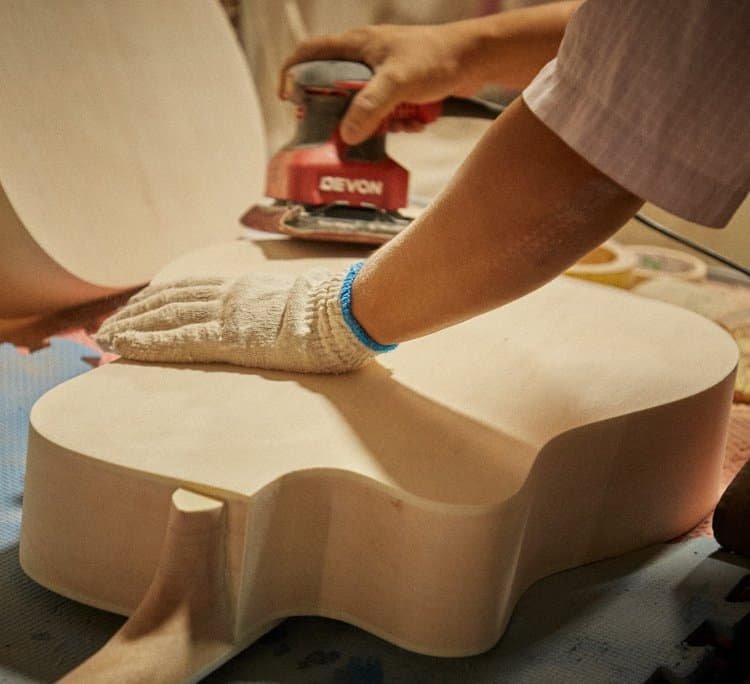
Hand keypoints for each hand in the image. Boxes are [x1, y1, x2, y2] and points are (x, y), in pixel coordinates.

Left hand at [95, 265, 392, 373]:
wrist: (344, 309)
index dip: (160, 297)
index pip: (191, 290)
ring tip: (108, 337)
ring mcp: (228, 316)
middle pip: (171, 300)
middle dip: (137, 312)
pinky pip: (180, 340)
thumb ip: (277, 306)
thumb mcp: (297, 301)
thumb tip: (277, 314)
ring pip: (167, 317)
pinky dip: (149, 343)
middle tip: (110, 323)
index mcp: (245, 289)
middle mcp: (229, 297)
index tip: (138, 305)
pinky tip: (127, 347)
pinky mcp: (230, 339)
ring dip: (134, 326)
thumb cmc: (332, 311)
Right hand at [279, 23, 484, 143]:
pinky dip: (396, 123)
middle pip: (333, 88)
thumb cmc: (437, 57)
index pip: (309, 53)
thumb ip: (370, 107)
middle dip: (339, 113)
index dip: (292, 74)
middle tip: (341, 133)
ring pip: (362, 105)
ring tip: (394, 126)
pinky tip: (413, 123)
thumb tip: (346, 134)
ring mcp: (383, 74)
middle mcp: (365, 58)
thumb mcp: (398, 82)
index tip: (286, 99)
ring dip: (374, 123)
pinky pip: (385, 113)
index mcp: (355, 45)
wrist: (477, 58)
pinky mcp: (400, 89)